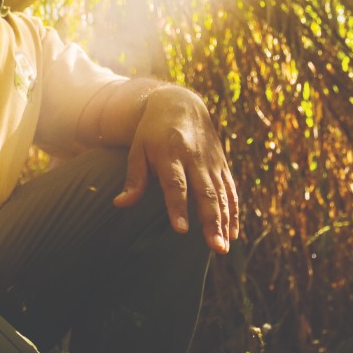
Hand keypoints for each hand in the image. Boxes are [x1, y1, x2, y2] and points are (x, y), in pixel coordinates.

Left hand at [113, 84, 239, 254]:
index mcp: (170, 154)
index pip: (175, 185)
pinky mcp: (221, 164)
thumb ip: (134, 178)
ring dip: (224, 222)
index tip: (181, 230)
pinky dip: (233, 211)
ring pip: (221, 195)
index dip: (178, 207)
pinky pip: (230, 190)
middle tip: (215, 247)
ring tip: (223, 248)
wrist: (180, 104)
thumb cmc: (152, 131)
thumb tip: (119, 204)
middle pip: (205, 193)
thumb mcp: (138, 149)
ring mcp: (211, 162)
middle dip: (211, 221)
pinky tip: (233, 233)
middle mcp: (194, 159)